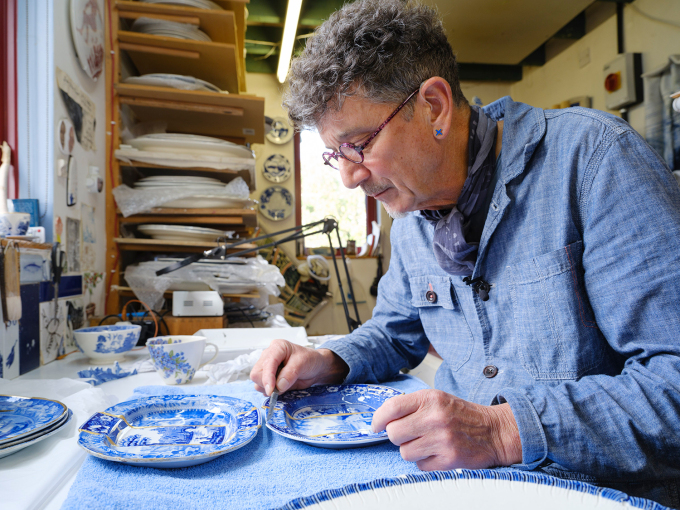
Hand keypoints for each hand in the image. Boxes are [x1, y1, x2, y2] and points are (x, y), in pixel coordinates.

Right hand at [250, 339, 348, 395]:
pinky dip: (270, 391)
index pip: (267, 363)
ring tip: (284, 385)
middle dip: (266, 384)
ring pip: (257, 382)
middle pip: (257, 374)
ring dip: (268, 389)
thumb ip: (290, 374)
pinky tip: (282, 387)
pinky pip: (262, 388)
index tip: (271, 390)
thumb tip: (278, 386)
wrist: (315, 368)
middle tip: (280, 389)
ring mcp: (267, 368)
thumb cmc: (310, 360)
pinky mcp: (268, 378)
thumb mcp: (303, 364)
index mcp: (277, 347)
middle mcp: (269, 356)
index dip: (268, 377)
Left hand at [371, 389, 521, 470]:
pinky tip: (436, 452)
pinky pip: (420, 466)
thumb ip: (411, 406)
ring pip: (404, 452)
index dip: (378, 418)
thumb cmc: (462, 415)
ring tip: (426, 443)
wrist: (494, 431)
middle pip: (394, 433)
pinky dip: (424, 462)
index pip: (392, 407)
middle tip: (409, 434)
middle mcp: (435, 418)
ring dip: (411, 450)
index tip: (376, 426)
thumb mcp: (437, 399)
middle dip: (397, 436)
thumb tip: (382, 420)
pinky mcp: (449, 460)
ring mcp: (442, 440)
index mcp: (431, 398)